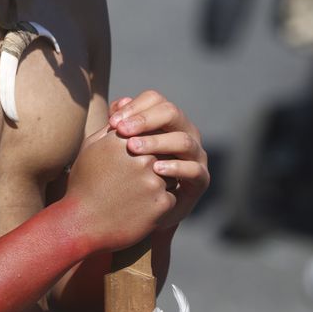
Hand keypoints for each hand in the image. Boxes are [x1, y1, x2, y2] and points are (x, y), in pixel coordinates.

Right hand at [66, 128, 176, 252]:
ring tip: (134, 195)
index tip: (131, 162)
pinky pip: (171, 196)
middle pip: (163, 152)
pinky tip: (138, 209)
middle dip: (153, 165)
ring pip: (171, 175)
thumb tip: (126, 108)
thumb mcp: (90, 149)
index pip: (150, 133)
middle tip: (132, 181)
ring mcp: (153, 180)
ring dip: (159, 183)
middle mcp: (141, 157)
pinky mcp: (162, 203)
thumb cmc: (84, 184)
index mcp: (123, 140)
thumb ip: (111, 127)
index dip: (143, 148)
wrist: (81, 224)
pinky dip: (158, 203)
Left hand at [108, 90, 208, 229]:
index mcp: (165, 120)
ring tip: (133, 148)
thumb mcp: (115, 148)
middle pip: (171, 113)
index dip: (134, 107)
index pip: (155, 100)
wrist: (132, 211)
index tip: (112, 123)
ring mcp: (195, 155)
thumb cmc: (122, 173)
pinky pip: (194, 170)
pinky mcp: (200, 179)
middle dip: (145, 120)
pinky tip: (156, 169)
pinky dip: (176, 167)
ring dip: (157, 142)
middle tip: (121, 131)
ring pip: (183, 140)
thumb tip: (119, 102)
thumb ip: (118, 125)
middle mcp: (184, 131)